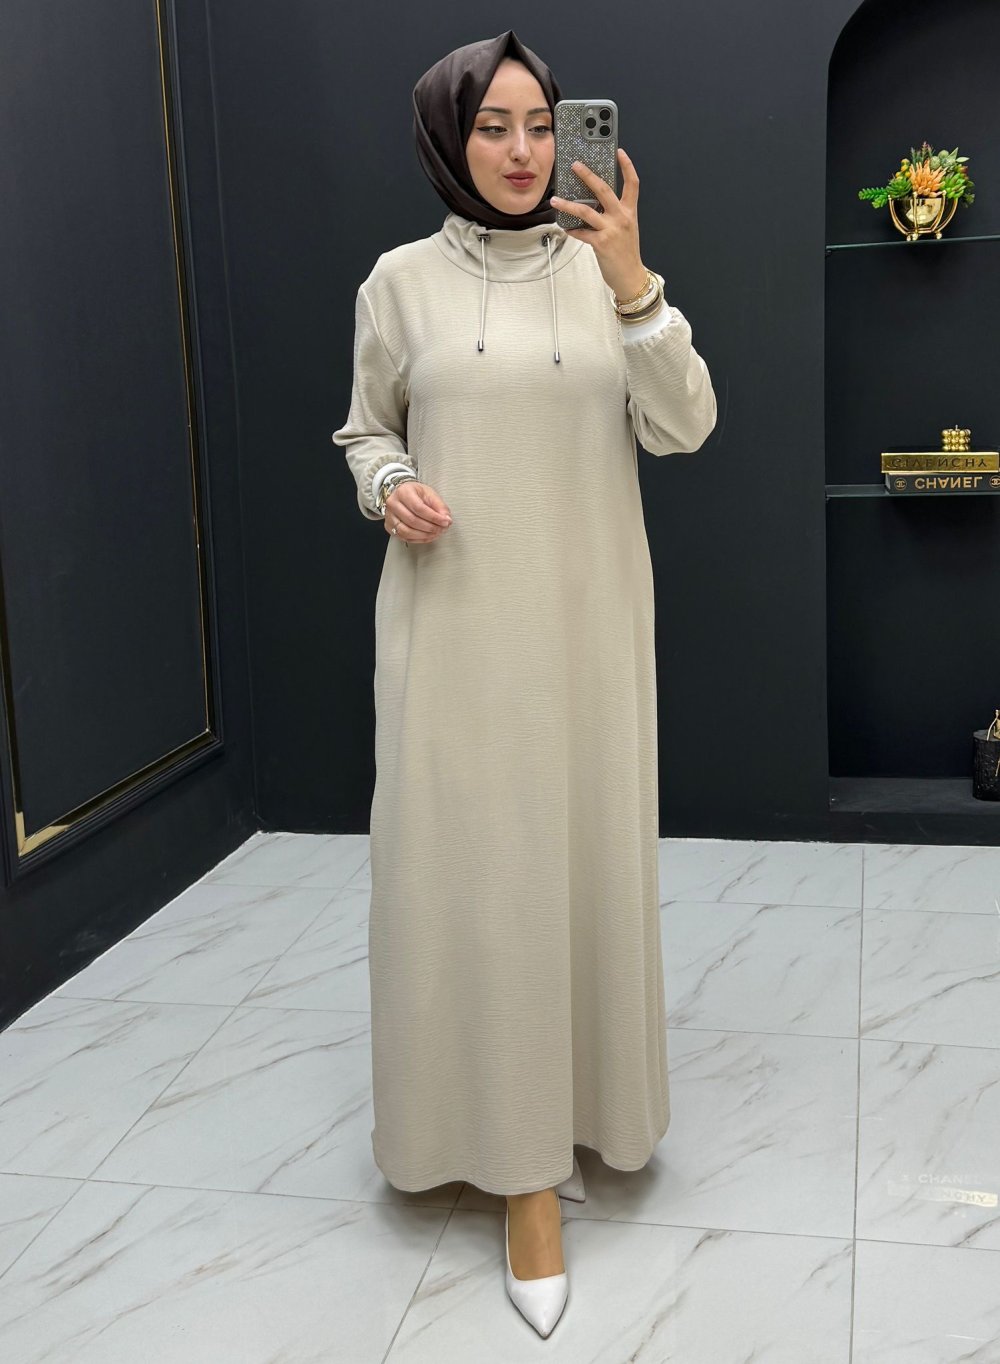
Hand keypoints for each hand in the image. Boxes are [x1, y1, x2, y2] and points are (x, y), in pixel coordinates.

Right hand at [385, 480, 451, 541]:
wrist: (401, 494)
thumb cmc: (414, 493)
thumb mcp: (429, 493)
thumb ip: (439, 506)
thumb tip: (446, 519)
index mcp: (403, 492)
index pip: (419, 508)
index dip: (434, 517)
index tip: (445, 522)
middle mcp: (393, 504)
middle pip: (412, 521)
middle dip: (431, 527)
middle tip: (442, 528)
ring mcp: (389, 516)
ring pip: (407, 531)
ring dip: (425, 535)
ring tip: (436, 533)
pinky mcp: (389, 527)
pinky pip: (404, 537)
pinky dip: (419, 539)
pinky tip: (428, 536)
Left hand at [550, 148, 647, 300]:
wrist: (631, 277)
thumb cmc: (627, 253)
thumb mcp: (626, 229)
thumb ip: (614, 215)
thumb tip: (594, 204)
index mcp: (629, 212)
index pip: (632, 184)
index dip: (627, 166)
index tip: (619, 152)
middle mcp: (621, 218)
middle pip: (604, 189)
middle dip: (588, 175)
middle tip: (575, 165)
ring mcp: (611, 230)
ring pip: (585, 210)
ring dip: (568, 204)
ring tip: (556, 199)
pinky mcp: (600, 243)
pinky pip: (581, 233)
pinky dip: (571, 230)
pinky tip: (565, 227)